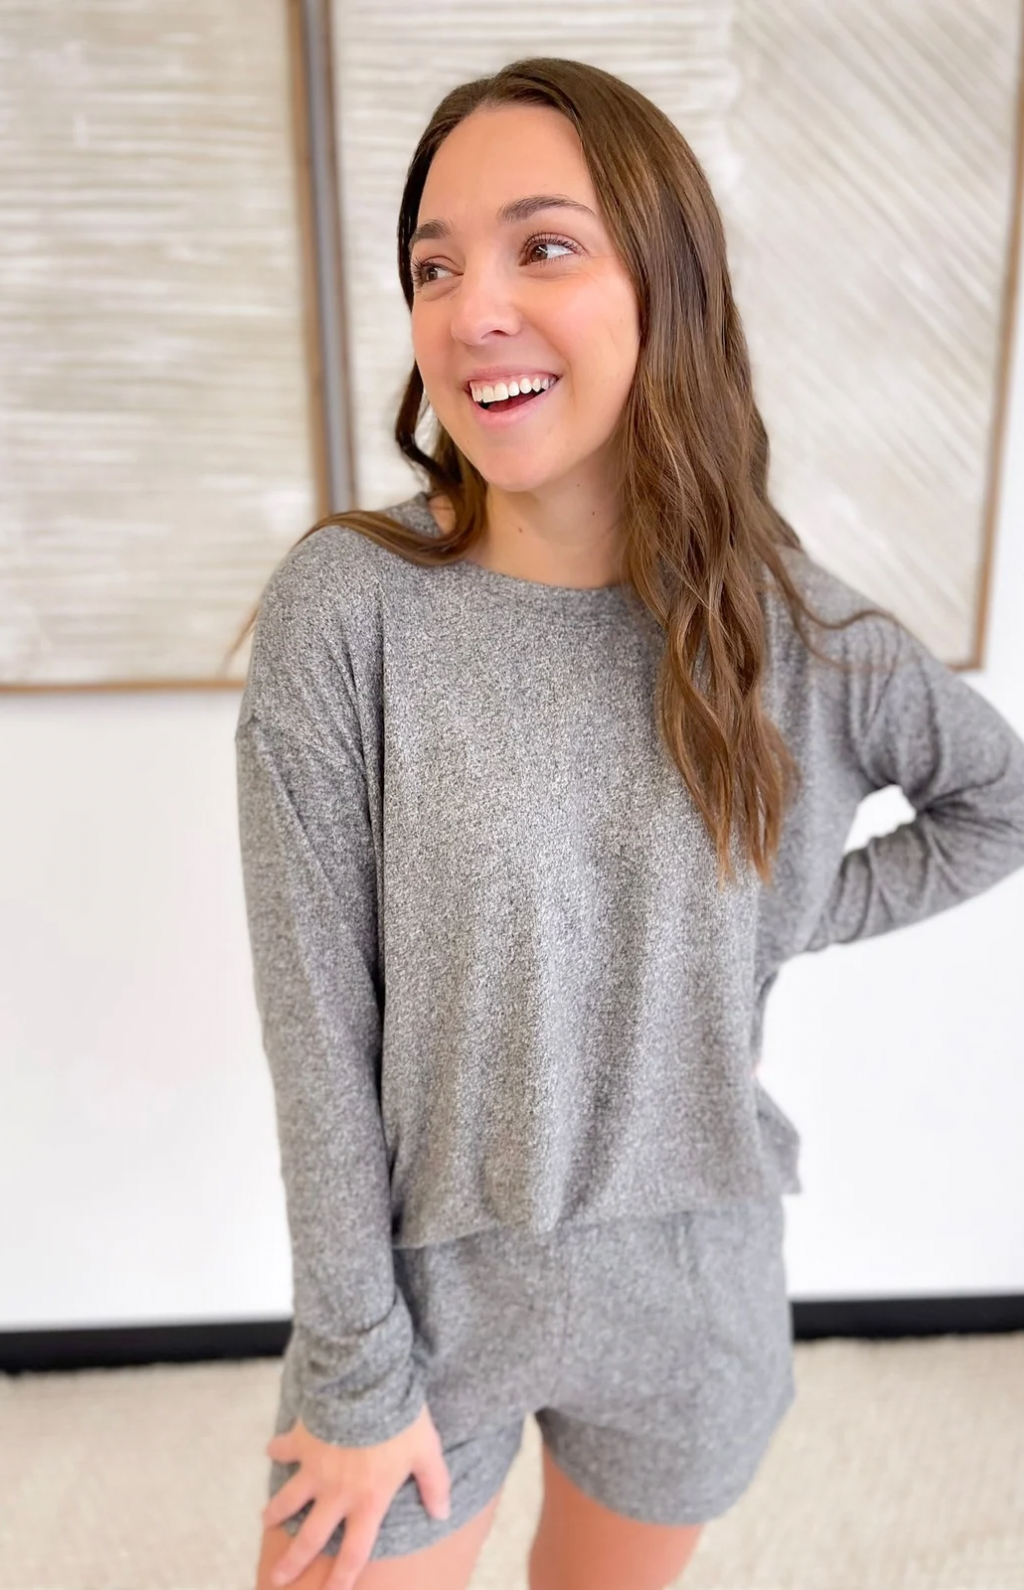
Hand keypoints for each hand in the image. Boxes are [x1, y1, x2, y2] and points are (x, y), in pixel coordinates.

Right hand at [261, 1403, 451, 1589]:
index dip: (342, 1578)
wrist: (366, 1386)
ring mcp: (315, 1469)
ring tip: (265, 1520)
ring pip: (289, 1499)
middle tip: (276, 1579)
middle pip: (311, 1537)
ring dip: (275, 1511)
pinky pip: (285, 1448)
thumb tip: (443, 1514)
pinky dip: (277, 1450)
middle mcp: (337, 1493)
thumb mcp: (427, 1452)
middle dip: (292, 1561)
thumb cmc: (401, 1420)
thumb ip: (435, 1484)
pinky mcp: (303, 1441)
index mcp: (368, 1501)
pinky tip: (271, 1450)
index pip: (355, 1552)